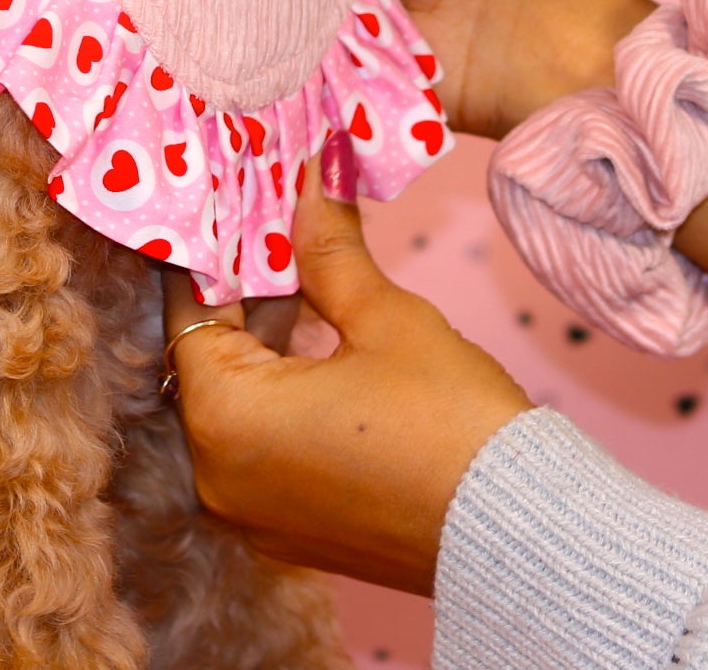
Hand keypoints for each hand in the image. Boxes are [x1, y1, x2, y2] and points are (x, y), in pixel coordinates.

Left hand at [162, 175, 531, 595]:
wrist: (516, 532)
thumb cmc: (449, 421)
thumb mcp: (385, 317)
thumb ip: (329, 247)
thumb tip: (311, 174)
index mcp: (225, 421)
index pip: (191, 311)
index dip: (216, 248)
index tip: (236, 198)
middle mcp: (219, 476)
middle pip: (211, 357)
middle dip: (246, 288)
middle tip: (277, 218)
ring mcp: (254, 511)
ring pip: (239, 399)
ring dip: (267, 338)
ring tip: (306, 265)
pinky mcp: (291, 527)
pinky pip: (263, 441)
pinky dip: (282, 388)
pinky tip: (323, 335)